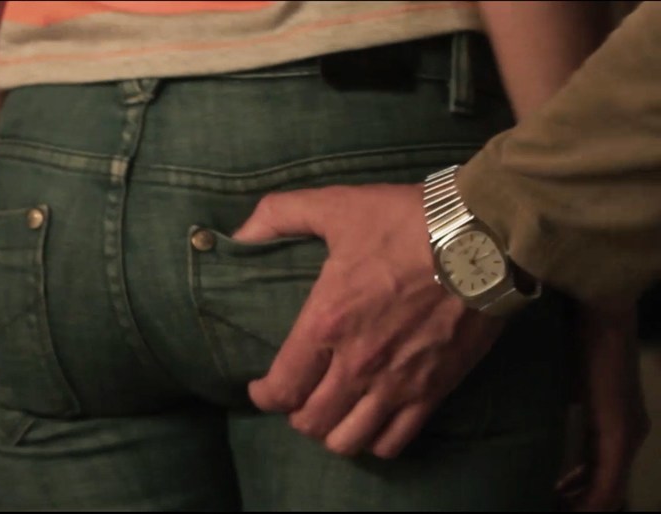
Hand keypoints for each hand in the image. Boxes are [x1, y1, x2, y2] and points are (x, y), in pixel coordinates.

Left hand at [234, 183, 503, 457]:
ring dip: (333, 432)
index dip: (263, 395)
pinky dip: (377, 440)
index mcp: (326, 323)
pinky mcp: (434, 390)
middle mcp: (357, 363)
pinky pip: (396, 441)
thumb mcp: (335, 205)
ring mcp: (397, 382)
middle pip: (310, 422)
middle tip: (299, 397)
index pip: (280, 388)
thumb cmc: (406, 221)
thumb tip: (239, 233)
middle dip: (296, 415)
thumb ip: (279, 215)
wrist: (485, 237)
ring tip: (332, 413)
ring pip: (349, 441)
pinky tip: (372, 421)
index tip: (261, 387)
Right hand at [557, 305, 649, 511]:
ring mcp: (627, 436)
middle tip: (538, 505)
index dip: (571, 493)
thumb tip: (520, 420)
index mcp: (613, 424)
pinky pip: (607, 486)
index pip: (595, 474)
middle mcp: (629, 436)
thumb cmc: (573, 335)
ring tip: (544, 506)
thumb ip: (548, 406)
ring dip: (577, 507)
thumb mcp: (559, 381)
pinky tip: (564, 508)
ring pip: (607, 494)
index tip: (541, 497)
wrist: (597, 309)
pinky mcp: (620, 434)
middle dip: (571, 504)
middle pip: (604, 492)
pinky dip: (588, 503)